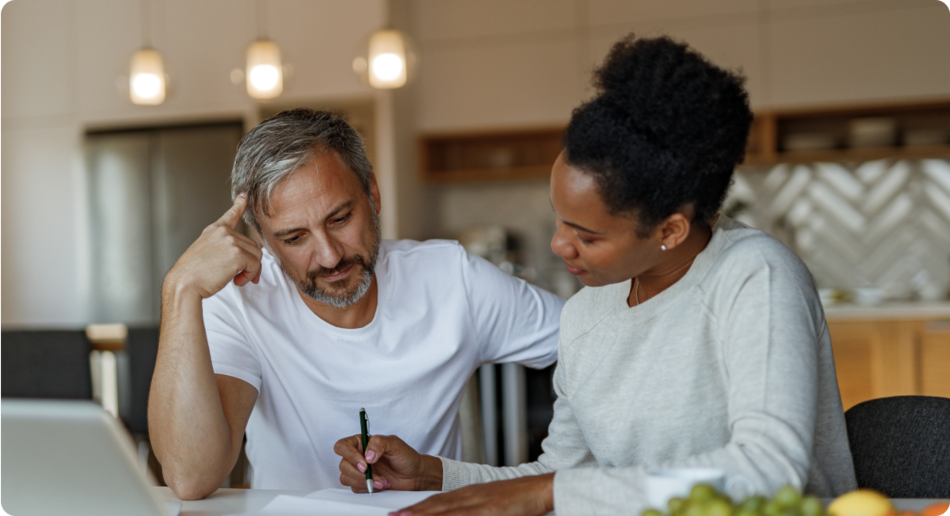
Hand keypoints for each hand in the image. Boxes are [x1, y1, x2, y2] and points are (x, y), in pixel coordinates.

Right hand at [164, 194, 262, 298]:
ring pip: (256, 255)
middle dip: (250, 263)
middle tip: (241, 276)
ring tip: (236, 279)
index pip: (230, 215)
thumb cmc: (193, 274)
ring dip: (250, 270)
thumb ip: (223, 248)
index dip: (239, 205)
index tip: (244, 195)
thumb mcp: (205, 252)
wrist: (185, 284)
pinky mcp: (237, 254)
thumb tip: (244, 256)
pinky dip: (250, 276)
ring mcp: (231, 241)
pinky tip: (236, 281)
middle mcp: (223, 232)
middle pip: (251, 245)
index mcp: (214, 230)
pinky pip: (255, 265)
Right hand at [334, 434, 442, 492]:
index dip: (350, 455)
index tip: (365, 463)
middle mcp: (357, 456)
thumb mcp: (395, 444)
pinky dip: (368, 488)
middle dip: (359, 473)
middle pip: (343, 465)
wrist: (414, 475)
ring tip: (383, 481)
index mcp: (361, 442)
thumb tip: (367, 455)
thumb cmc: (405, 456)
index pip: (343, 446)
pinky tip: (381, 484)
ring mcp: (358, 471)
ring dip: (365, 482)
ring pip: (346, 478)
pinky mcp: (362, 483)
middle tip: (375, 476)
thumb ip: (379, 443)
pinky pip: (355, 488)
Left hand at [390, 474, 554, 515]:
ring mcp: (478, 504)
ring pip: (445, 512)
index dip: (416, 508)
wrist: (539, 488)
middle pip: (435, 506)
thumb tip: (456, 512)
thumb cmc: (516, 499)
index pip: (437, 502)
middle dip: (412, 513)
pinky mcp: (489, 511)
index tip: (398, 513)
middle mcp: (469, 496)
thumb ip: (471, 509)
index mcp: (468, 494)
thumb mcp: (489, 504)